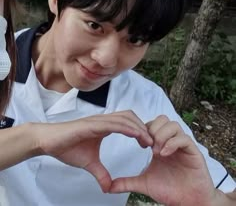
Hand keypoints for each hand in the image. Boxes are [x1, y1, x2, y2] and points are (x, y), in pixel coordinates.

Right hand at [33, 111, 152, 192]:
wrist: (49, 142)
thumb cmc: (68, 148)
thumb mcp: (90, 163)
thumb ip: (101, 173)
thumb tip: (109, 188)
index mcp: (104, 126)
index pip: (128, 123)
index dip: (140, 131)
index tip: (147, 144)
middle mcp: (104, 120)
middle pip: (130, 117)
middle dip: (143, 128)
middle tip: (152, 143)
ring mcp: (98, 121)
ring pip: (125, 118)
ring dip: (138, 128)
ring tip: (148, 141)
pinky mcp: (92, 124)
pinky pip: (114, 123)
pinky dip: (127, 128)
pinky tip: (136, 136)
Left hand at [109, 115, 215, 205]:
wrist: (188, 202)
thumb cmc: (169, 190)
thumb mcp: (144, 183)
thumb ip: (127, 182)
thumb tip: (108, 187)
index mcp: (160, 144)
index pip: (151, 124)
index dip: (143, 129)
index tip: (138, 143)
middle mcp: (172, 141)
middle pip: (162, 119)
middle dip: (152, 129)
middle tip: (147, 146)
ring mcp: (183, 145)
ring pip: (173, 125)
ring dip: (162, 135)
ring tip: (156, 151)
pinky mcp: (193, 151)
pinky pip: (184, 139)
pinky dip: (172, 143)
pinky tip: (163, 154)